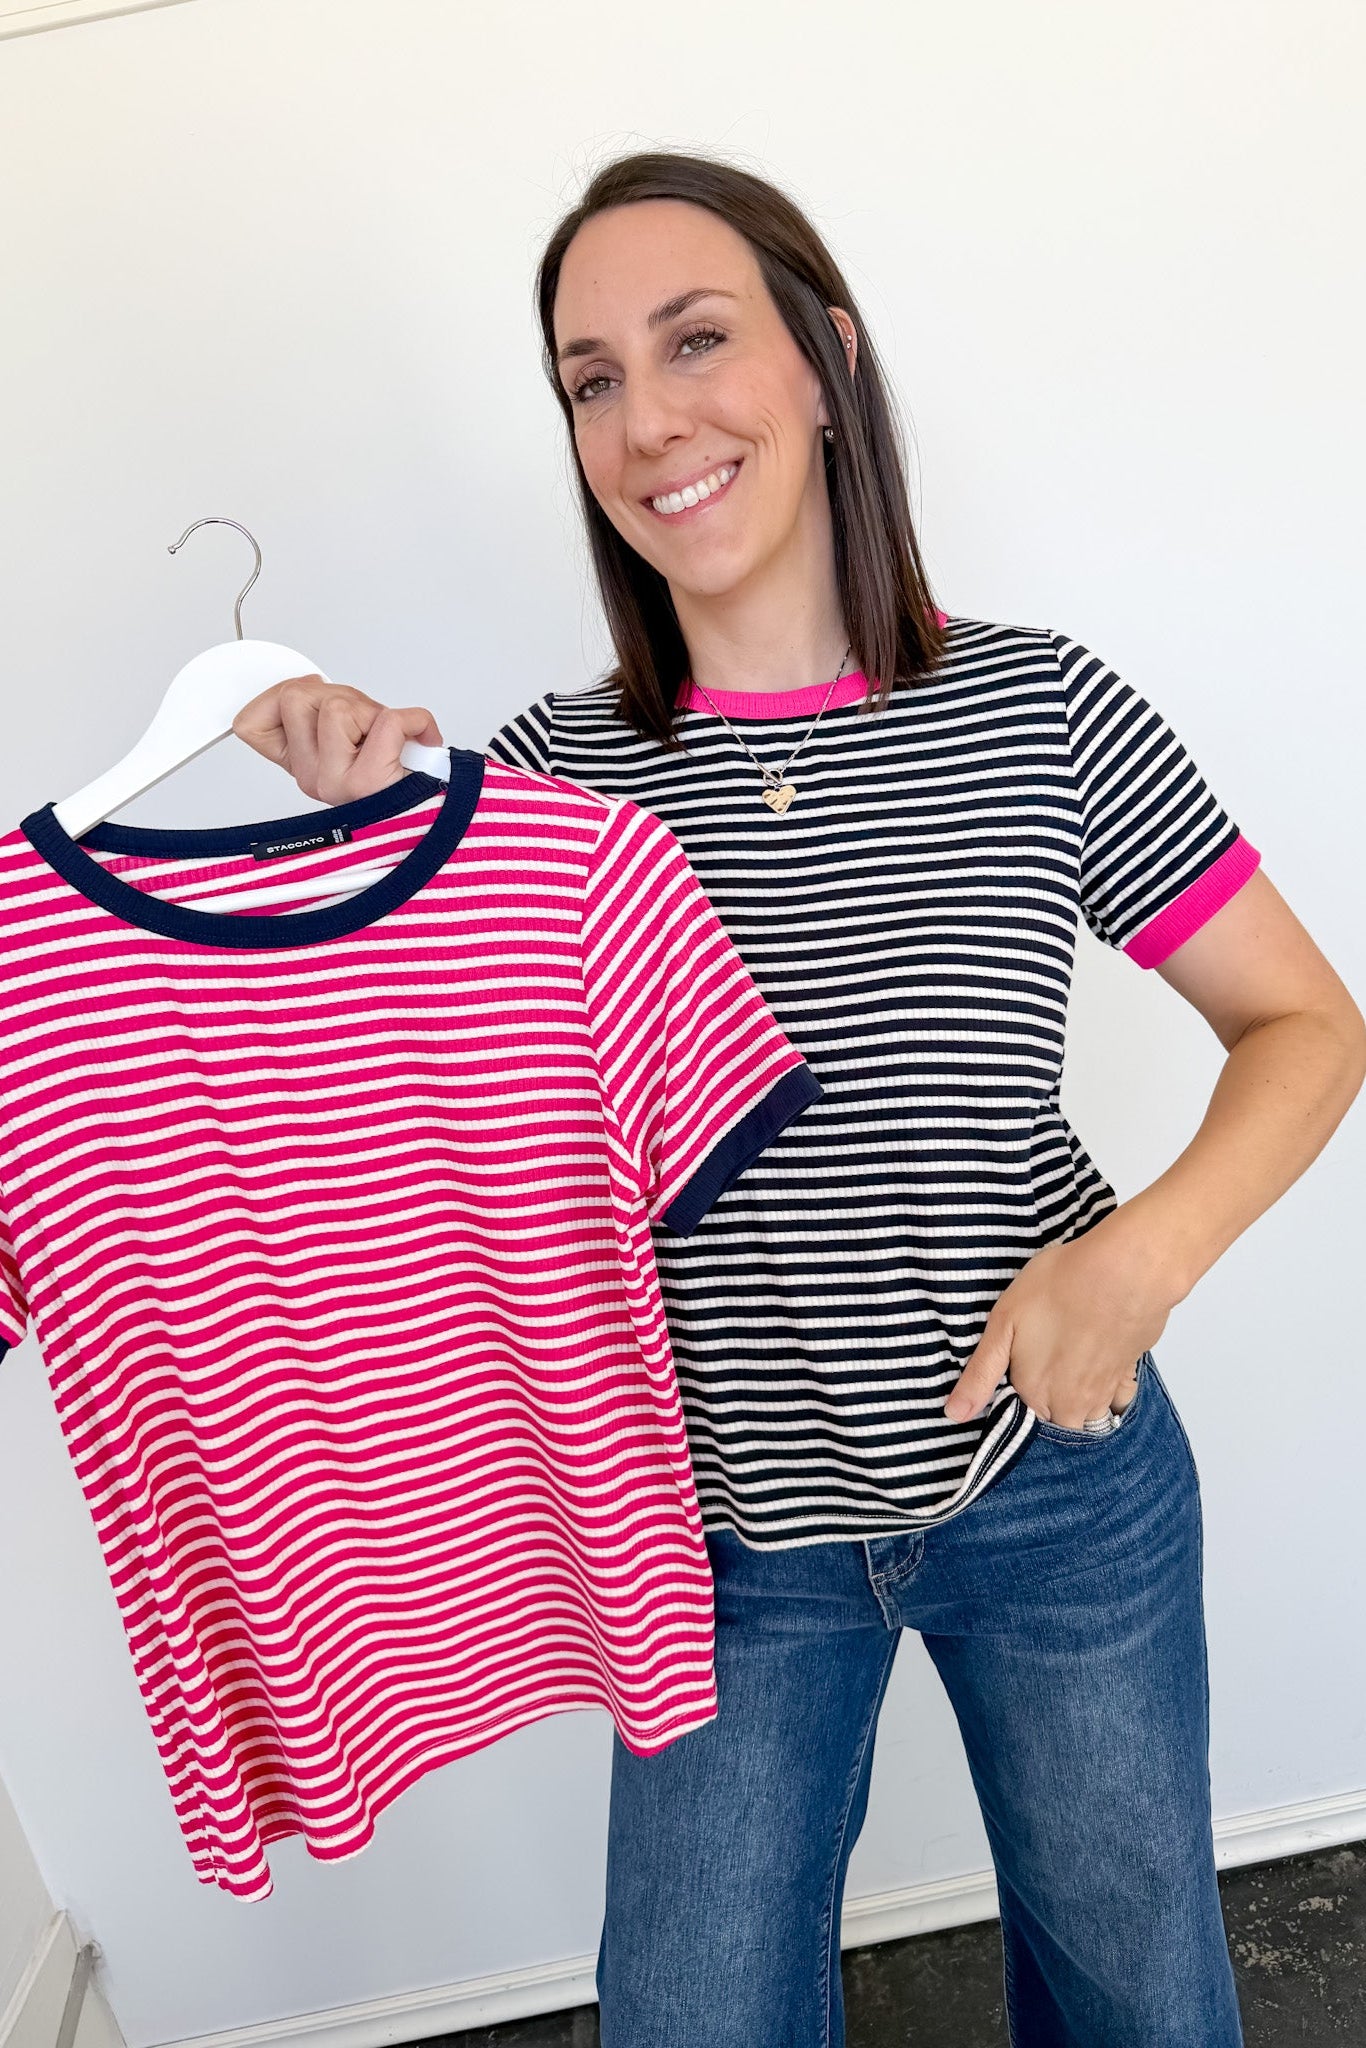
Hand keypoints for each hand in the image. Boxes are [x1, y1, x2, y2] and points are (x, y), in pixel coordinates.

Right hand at [232, 675, 443, 805]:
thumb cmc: (400, 777)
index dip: (275, 696)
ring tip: (388, 737)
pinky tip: (419, 738)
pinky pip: (388, 722)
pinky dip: (415, 719)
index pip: (249, 725)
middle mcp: (311, 779)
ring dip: (372, 710)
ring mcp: (336, 783)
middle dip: (338, 694)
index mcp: (300, 767)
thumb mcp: (352, 738)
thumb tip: (310, 684)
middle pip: (295, 696)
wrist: (438, 810)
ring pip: (336, 706)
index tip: (310, 698)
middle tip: (363, 722)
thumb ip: (325, 713)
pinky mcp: (368, 783)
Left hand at [943, 1211, 1174, 1427]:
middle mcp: (1071, 1404)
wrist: (1124, 1271)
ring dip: (1078, 1404)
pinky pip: (1118, 1400)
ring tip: (1070, 1368)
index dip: (1017, 1399)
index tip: (1019, 1374)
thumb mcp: (1003, 1323)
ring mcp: (1104, 1393)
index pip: (1021, 1419)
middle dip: (1048, 1406)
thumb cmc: (1060, 1287)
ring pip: (1087, 1416)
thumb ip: (980, 1374)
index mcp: (1035, 1394)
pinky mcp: (1129, 1375)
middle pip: (1055, 1421)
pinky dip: (1110, 1393)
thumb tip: (954, 1414)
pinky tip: (1101, 1366)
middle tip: (1045, 1367)